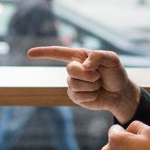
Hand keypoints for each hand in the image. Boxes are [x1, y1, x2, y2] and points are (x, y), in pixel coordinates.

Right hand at [26, 45, 140, 121]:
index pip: (58, 53)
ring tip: (98, 85)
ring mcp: (73, 83)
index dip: (43, 53)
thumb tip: (83, 65)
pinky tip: (95, 94)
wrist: (120, 93)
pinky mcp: (76, 96)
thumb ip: (98, 56)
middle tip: (98, 77)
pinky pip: (77, 96)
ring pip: (74, 84)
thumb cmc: (116, 73)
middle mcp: (74, 69)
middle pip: (70, 69)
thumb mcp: (112, 59)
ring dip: (90, 86)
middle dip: (86, 74)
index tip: (29, 54)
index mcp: (79, 56)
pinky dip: (90, 95)